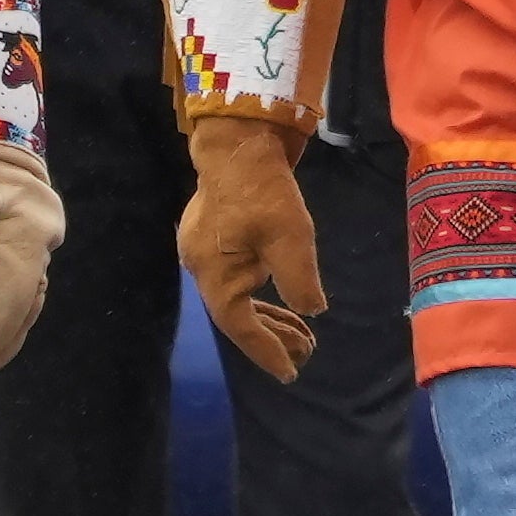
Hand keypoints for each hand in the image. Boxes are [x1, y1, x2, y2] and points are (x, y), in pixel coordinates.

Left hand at [0, 134, 64, 375]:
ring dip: (7, 327)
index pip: (12, 301)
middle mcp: (44, 244)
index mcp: (27, 240)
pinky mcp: (31, 235)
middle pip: (27, 304)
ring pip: (28, 294)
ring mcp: (42, 239)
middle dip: (2, 341)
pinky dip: (9, 305)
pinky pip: (23, 279)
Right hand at [178, 115, 324, 382]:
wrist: (239, 143)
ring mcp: (205, 252)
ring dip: (270, 316)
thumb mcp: (291, 239)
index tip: (291, 372)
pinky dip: (261, 294)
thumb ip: (299, 281)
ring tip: (304, 334)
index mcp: (215, 275)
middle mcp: (202, 269)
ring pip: (238, 298)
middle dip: (273, 336)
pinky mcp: (215, 237)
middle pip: (237, 316)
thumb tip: (313, 310)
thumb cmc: (264, 192)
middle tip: (308, 352)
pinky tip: (283, 299)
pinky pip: (237, 279)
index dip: (266, 351)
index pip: (240, 327)